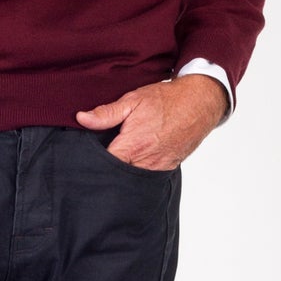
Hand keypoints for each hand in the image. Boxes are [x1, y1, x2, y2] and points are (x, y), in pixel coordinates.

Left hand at [75, 74, 226, 169]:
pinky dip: (138, 171)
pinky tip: (134, 160)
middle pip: (117, 175)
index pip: (104, 166)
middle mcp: (145, 162)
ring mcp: (158, 168)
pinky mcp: (167, 169)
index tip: (87, 157)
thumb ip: (106, 114)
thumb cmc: (166, 100)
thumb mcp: (133, 101)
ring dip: (123, 171)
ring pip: (131, 179)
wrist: (199, 103)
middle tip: (104, 156)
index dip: (93, 163)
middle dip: (108, 168)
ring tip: (119, 157)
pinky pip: (147, 177)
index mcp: (133, 146)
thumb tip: (82, 119)